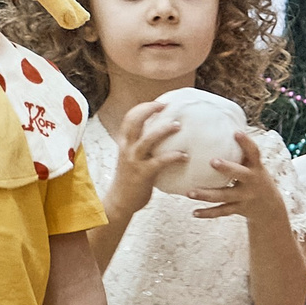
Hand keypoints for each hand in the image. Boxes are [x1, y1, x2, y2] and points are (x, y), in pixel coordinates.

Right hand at [104, 100, 184, 215]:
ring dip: (163, 130)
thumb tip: (161, 134)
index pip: (129, 118)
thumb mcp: (132, 158)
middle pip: (134, 122)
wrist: (120, 201)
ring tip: (177, 125)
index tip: (158, 103)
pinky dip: (173, 156)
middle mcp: (127, 148)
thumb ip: (142, 146)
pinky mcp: (143, 174)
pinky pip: (160, 161)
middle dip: (149, 110)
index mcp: (124, 143)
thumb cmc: (130, 179)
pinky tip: (184, 156)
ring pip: (147, 139)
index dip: (143, 107)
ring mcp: (134, 160)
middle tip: (165, 106)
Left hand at [191, 132, 284, 221]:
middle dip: (228, 168)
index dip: (246, 142)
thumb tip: (219, 127)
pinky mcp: (239, 209)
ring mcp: (246, 196)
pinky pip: (222, 211)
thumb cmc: (254, 178)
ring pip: (225, 196)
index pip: (254, 152)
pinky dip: (208, 213)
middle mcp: (252, 181)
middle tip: (213, 161)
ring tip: (189, 192)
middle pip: (240, 174)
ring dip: (207, 195)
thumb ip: (240, 152)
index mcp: (256, 167)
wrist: (270, 207)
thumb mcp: (253, 165)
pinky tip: (194, 212)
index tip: (236, 132)